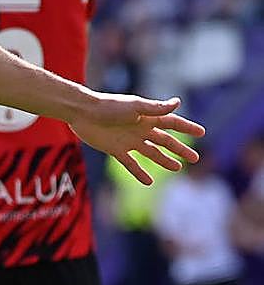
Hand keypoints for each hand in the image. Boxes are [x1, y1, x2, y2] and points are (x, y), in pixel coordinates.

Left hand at [68, 95, 202, 184]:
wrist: (82, 113)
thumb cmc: (108, 106)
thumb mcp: (135, 106)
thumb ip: (156, 108)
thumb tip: (178, 102)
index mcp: (146, 117)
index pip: (172, 123)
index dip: (186, 127)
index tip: (202, 132)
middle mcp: (140, 129)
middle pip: (165, 140)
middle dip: (180, 149)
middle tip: (195, 158)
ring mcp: (129, 140)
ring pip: (151, 152)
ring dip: (164, 160)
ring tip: (177, 168)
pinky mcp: (116, 149)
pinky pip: (131, 164)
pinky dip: (140, 172)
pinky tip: (149, 181)